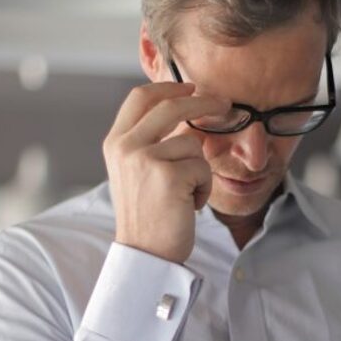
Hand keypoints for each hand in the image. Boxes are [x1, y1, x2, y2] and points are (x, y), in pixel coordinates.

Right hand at [102, 82, 229, 262]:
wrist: (145, 254)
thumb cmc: (147, 215)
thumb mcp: (137, 171)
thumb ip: (150, 141)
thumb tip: (185, 111)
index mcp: (115, 142)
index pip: (140, 97)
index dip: (169, 87)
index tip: (192, 87)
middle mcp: (126, 146)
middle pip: (171, 106)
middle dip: (204, 102)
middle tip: (225, 105)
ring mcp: (145, 158)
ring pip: (193, 143)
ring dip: (199, 170)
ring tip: (185, 194)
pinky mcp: (168, 175)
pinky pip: (202, 167)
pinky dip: (203, 188)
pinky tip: (188, 205)